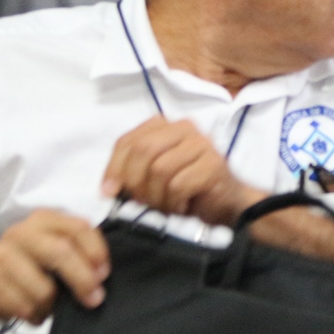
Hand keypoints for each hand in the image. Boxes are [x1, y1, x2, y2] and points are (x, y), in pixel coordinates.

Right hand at [0, 209, 108, 323]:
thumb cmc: (27, 268)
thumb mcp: (53, 252)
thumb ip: (77, 253)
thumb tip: (101, 275)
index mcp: (43, 220)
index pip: (78, 228)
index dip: (96, 252)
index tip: (104, 274)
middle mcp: (20, 232)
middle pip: (61, 253)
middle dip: (83, 280)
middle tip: (94, 299)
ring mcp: (1, 256)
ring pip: (44, 289)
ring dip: (53, 305)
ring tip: (50, 305)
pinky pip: (25, 307)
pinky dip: (35, 315)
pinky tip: (32, 311)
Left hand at [101, 116, 261, 226]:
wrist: (224, 203)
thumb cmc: (184, 190)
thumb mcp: (150, 177)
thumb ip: (130, 173)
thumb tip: (108, 189)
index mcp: (165, 126)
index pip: (128, 141)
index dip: (113, 168)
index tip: (109, 193)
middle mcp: (184, 127)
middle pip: (143, 150)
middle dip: (135, 182)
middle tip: (140, 202)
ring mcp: (202, 144)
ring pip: (160, 169)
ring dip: (155, 196)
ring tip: (164, 206)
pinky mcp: (213, 164)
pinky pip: (178, 185)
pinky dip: (173, 203)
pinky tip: (180, 207)